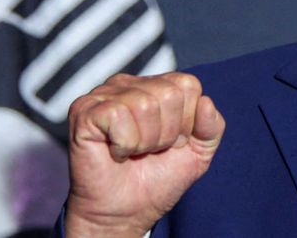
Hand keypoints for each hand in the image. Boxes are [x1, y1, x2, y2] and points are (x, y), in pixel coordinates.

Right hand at [64, 72, 225, 236]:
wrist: (125, 213)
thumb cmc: (157, 179)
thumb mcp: (198, 153)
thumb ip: (212, 127)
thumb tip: (206, 102)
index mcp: (156, 85)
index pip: (188, 85)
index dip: (186, 122)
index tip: (170, 143)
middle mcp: (129, 84)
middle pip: (169, 94)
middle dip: (166, 133)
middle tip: (149, 150)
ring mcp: (103, 94)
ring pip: (145, 104)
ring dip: (144, 141)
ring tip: (132, 152)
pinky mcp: (84, 110)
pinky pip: (118, 115)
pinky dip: (123, 143)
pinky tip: (115, 152)